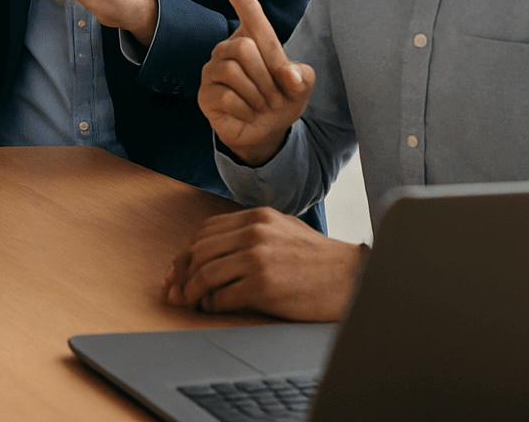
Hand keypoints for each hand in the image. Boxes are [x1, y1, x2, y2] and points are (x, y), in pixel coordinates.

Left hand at [163, 207, 365, 320]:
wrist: (354, 277)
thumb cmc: (319, 259)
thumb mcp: (284, 230)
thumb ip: (250, 233)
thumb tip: (212, 251)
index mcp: (256, 218)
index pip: (205, 232)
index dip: (186, 253)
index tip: (177, 270)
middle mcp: (253, 233)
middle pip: (198, 252)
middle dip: (180, 274)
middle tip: (174, 291)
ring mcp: (257, 259)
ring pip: (205, 274)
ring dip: (191, 292)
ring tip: (190, 303)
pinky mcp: (263, 286)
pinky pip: (222, 297)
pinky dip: (211, 305)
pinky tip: (213, 310)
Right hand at [199, 0, 313, 165]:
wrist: (266, 131)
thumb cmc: (282, 99)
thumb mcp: (301, 85)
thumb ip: (301, 75)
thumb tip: (288, 77)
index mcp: (253, 39)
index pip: (248, 11)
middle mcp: (228, 49)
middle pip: (244, 47)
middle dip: (267, 77)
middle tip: (275, 97)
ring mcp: (213, 71)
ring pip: (234, 72)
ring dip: (258, 96)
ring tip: (261, 106)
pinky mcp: (205, 94)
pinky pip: (227, 96)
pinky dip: (246, 110)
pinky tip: (247, 114)